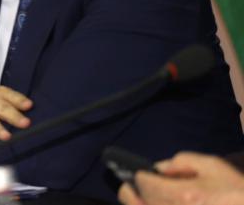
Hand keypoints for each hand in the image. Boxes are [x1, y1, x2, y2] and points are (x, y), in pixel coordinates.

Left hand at [119, 152, 243, 204]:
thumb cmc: (235, 188)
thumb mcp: (211, 165)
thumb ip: (180, 162)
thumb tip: (158, 169)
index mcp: (184, 195)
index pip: (145, 184)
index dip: (140, 176)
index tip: (140, 173)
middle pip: (141, 203)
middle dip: (132, 192)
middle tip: (129, 186)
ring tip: (136, 197)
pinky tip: (153, 204)